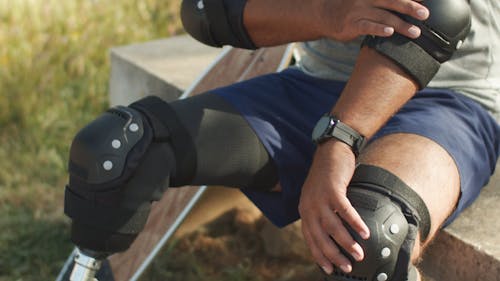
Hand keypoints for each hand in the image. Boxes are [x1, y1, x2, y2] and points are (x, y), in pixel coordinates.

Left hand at [298, 140, 369, 273]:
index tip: (329, 270)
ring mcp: (319, 198)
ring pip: (333, 226)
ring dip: (346, 242)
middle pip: (320, 237)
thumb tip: (333, 235)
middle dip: (334, 255)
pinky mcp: (332, 189)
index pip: (310, 239)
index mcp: (305, 210)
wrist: (330, 150)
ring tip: (359, 254)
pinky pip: (345, 211)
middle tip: (347, 267)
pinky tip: (365, 232)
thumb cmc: (327, 176)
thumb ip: (322, 214)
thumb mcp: (318, 197)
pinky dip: (355, 223)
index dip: (319, 256)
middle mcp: (309, 206)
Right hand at [318, 0, 429, 41]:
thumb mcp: (367, 0)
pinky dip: (379, 29)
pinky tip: (389, 32)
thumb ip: (386, 2)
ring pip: (383, 17)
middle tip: (425, 15)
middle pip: (392, 1)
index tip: (426, 1)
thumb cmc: (352, 7)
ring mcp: (358, 11)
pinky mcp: (351, 25)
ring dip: (400, 24)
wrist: (324, 14)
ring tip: (415, 32)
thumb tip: (412, 4)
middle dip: (410, 7)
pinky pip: (367, 27)